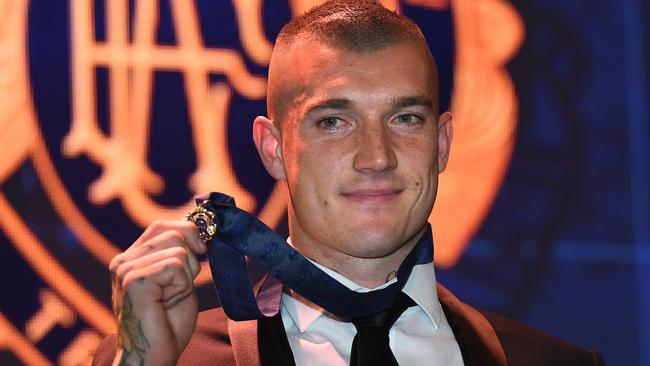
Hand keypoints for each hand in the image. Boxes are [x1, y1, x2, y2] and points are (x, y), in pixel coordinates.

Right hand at [109, 220, 206, 365]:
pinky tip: (167, 304)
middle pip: (173, 232)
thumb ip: (181, 255)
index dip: (189, 231)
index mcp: (131, 258)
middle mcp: (123, 261)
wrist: (153, 357)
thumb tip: (201, 227)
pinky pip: (176, 266)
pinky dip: (181, 287)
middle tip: (179, 289)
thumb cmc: (168, 324)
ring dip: (186, 278)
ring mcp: (126, 270)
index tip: (202, 249)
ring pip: (178, 250)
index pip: (162, 226)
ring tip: (169, 299)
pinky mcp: (134, 280)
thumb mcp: (179, 281)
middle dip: (191, 260)